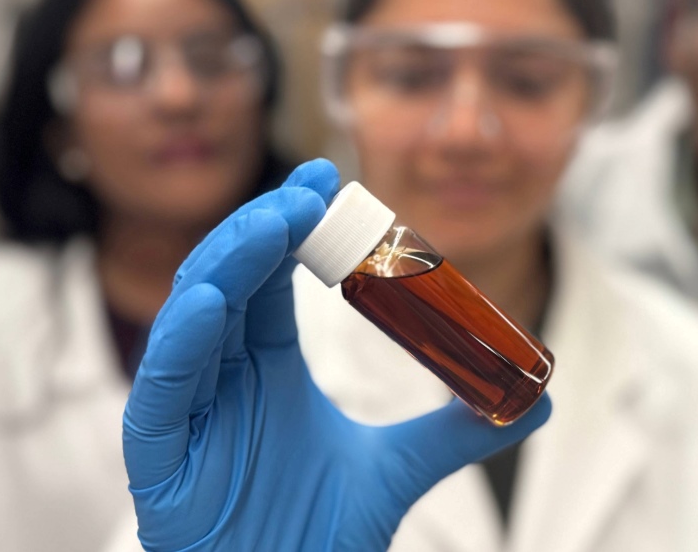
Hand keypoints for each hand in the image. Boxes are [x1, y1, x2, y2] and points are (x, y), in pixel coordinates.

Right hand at [122, 159, 551, 550]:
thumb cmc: (311, 535)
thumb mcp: (396, 471)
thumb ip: (458, 433)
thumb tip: (540, 402)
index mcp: (266, 366)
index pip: (272, 275)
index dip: (295, 227)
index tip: (331, 180)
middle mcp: (223, 375)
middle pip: (232, 279)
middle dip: (265, 228)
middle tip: (309, 191)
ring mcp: (187, 410)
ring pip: (195, 318)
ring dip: (229, 263)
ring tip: (273, 223)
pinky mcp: (157, 455)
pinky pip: (164, 388)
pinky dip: (183, 342)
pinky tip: (211, 300)